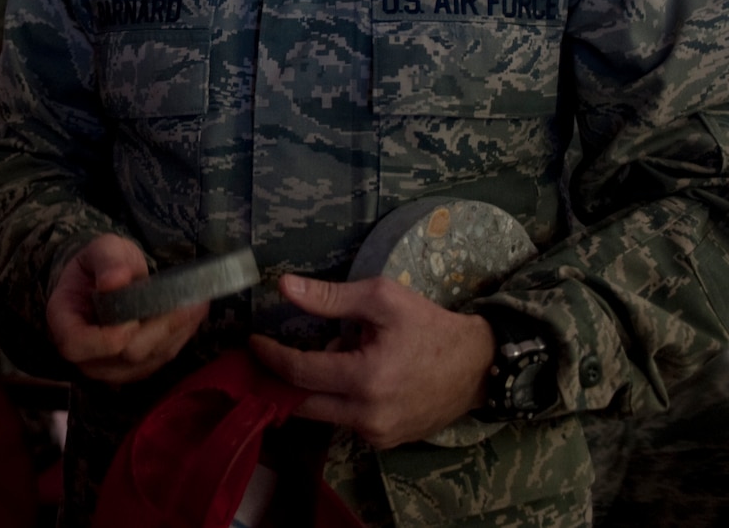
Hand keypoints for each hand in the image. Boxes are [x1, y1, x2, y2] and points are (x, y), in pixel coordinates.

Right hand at [47, 234, 205, 383]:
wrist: (109, 280)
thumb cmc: (102, 265)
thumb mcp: (102, 250)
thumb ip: (107, 261)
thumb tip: (116, 280)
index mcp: (64, 324)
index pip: (76, 345)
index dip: (107, 337)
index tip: (133, 316)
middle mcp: (85, 355)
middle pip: (124, 355)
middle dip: (159, 328)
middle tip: (188, 301)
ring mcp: (111, 368)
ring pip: (149, 360)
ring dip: (176, 332)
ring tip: (198, 303)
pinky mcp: (136, 369)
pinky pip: (161, 359)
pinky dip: (180, 336)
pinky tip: (194, 313)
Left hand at [249, 274, 492, 446]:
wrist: (476, 366)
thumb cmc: (429, 327)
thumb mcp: (382, 299)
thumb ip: (331, 297)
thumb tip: (285, 286)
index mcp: (366, 378)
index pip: (300, 372)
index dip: (270, 357)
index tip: (253, 343)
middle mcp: (368, 416)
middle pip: (303, 404)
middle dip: (282, 380)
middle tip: (268, 357)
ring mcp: (377, 435)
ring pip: (323, 414)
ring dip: (313, 388)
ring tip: (328, 357)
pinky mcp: (386, 442)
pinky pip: (346, 422)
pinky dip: (337, 400)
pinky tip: (349, 377)